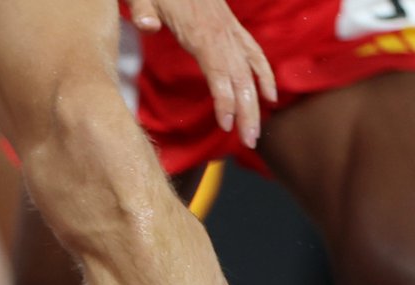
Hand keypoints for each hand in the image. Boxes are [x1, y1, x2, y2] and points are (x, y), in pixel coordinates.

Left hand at [128, 0, 276, 148]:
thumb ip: (143, 9)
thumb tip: (147, 25)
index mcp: (200, 30)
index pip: (218, 69)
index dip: (225, 97)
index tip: (227, 123)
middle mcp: (221, 33)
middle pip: (240, 76)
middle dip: (247, 110)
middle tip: (248, 141)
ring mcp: (230, 31)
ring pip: (249, 70)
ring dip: (255, 103)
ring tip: (255, 135)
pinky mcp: (232, 29)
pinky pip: (254, 53)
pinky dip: (264, 74)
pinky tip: (270, 96)